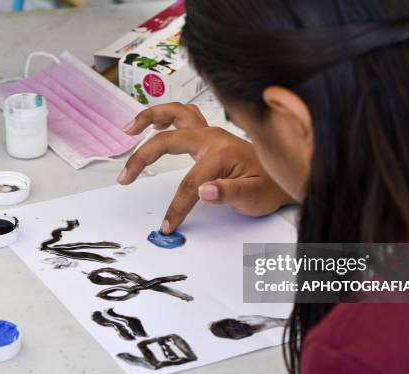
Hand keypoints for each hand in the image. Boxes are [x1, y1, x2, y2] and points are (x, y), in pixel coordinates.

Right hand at [119, 103, 294, 233]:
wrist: (283, 175)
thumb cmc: (268, 186)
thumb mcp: (253, 197)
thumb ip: (229, 192)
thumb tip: (204, 191)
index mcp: (221, 152)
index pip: (189, 184)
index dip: (176, 207)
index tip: (167, 226)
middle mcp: (212, 136)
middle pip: (168, 140)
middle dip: (142, 157)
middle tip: (125, 177)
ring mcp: (209, 132)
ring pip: (174, 113)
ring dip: (149, 118)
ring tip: (128, 130)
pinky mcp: (208, 135)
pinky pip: (182, 115)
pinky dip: (164, 116)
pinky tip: (154, 126)